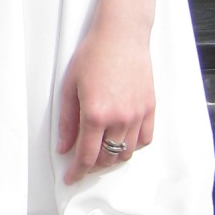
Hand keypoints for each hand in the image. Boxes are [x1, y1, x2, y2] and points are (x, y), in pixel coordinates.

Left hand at [56, 21, 154, 183]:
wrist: (121, 35)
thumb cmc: (92, 55)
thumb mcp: (69, 87)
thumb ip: (67, 121)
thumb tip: (64, 148)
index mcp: (95, 114)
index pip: (86, 156)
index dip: (77, 171)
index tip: (71, 178)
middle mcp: (119, 118)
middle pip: (107, 158)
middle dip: (92, 166)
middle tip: (82, 163)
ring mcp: (137, 115)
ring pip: (126, 152)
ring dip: (112, 157)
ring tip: (100, 151)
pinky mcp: (150, 108)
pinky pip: (144, 139)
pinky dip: (132, 146)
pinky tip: (121, 140)